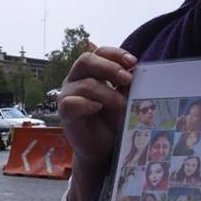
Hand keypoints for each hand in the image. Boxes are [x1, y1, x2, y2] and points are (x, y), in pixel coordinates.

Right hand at [59, 46, 136, 170]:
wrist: (102, 148)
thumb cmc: (111, 120)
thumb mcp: (123, 98)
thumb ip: (126, 84)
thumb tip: (135, 70)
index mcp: (90, 71)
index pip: (100, 52)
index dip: (116, 54)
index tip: (133, 62)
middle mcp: (76, 79)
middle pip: (86, 60)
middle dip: (109, 67)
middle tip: (127, 79)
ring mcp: (68, 94)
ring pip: (85, 83)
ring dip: (107, 92)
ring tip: (121, 104)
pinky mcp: (65, 113)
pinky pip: (72, 102)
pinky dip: (88, 104)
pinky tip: (98, 108)